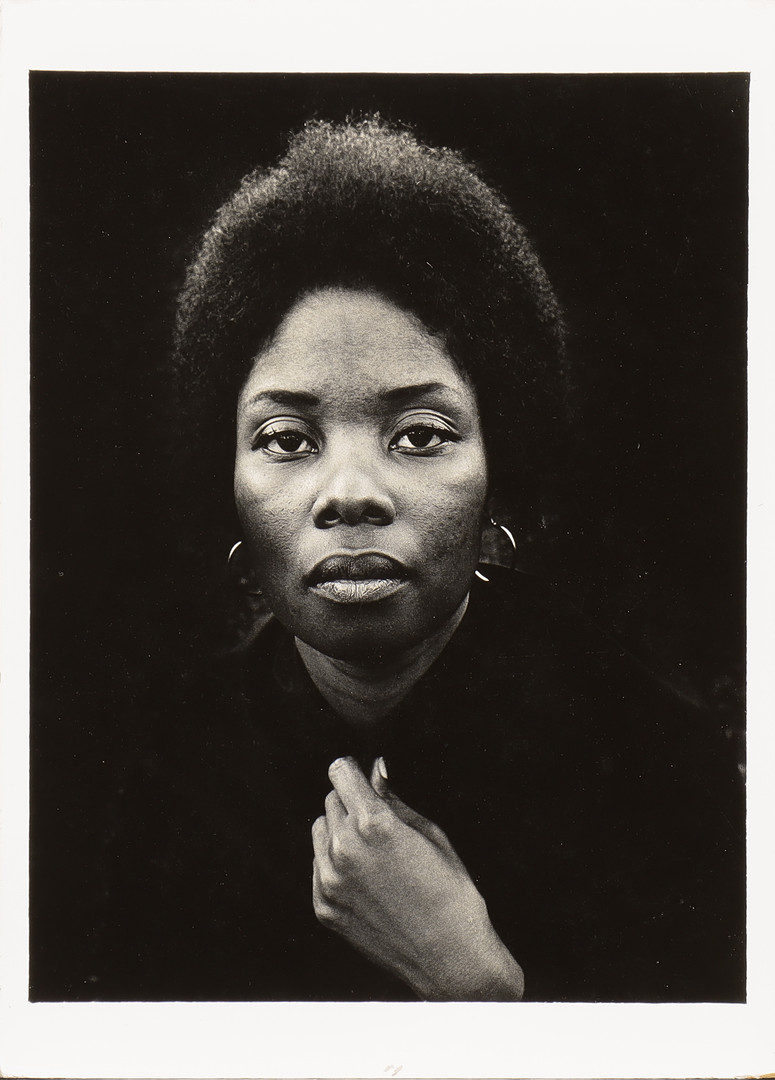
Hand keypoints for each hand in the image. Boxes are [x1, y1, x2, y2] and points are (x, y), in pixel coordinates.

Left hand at [311, 756, 523, 1000]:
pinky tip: (367, 879)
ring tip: (374, 852)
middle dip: (352, 802)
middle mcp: (343, 849)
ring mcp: (329, 881)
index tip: (361, 775)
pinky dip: (335, 863)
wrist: (449, 957)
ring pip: (320, 831)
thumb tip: (375, 769)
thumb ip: (393, 799)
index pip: (340, 772)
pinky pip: (318, 865)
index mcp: (372, 824)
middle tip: (380, 823)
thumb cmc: (450, 891)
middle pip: (331, 801)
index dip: (353, 770)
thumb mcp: (430, 834)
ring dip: (339, 831)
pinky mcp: (323, 906)